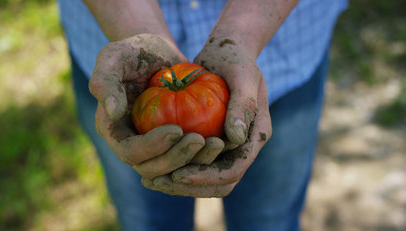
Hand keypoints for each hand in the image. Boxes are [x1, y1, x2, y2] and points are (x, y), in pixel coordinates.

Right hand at [90, 34, 207, 178]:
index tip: (176, 129)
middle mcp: (131, 143)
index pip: (130, 153)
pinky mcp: (173, 141)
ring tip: (216, 143)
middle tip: (200, 141)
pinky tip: (221, 140)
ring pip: (172, 170)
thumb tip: (113, 113)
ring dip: (194, 162)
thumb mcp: (114, 57)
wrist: (157, 52)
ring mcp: (153, 145)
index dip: (152, 147)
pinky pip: (187, 157)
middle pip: (152, 168)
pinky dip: (203, 154)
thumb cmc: (132, 51)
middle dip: (177, 159)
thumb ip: (105, 82)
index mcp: (112, 130)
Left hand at [141, 37, 271, 196]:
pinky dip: (174, 167)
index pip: (233, 170)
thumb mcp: (243, 75)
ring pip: (205, 178)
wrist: (227, 51)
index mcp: (255, 136)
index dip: (206, 177)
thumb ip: (242, 105)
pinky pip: (193, 162)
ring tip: (150, 179)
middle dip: (190, 187)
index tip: (178, 174)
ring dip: (179, 183)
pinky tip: (150, 165)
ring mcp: (226, 145)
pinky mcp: (210, 139)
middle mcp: (242, 146)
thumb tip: (235, 139)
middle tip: (158, 181)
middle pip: (220, 183)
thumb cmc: (236, 58)